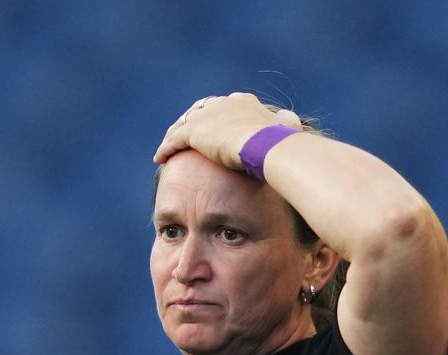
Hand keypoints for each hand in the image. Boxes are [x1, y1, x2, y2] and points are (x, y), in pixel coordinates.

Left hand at [152, 92, 302, 168]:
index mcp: (243, 102)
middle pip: (199, 111)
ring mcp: (206, 116)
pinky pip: (174, 140)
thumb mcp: (287, 127)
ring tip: (167, 147)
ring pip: (183, 124)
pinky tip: (159, 159)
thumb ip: (286, 121)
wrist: (266, 145)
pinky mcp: (194, 132)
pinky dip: (166, 148)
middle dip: (191, 122)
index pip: (223, 106)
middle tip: (184, 135)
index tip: (212, 126)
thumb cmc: (280, 141)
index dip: (215, 116)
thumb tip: (287, 116)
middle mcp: (222, 104)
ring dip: (174, 135)